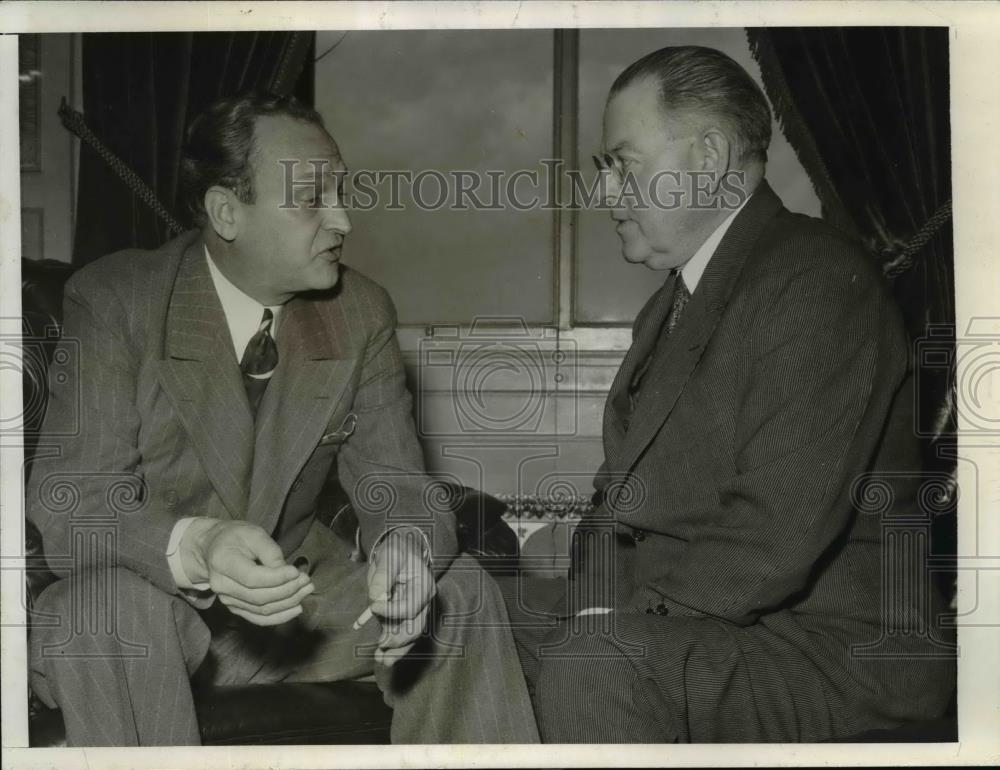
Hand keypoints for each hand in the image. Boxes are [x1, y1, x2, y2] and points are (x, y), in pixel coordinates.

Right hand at [181, 519, 313, 625]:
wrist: (214, 549)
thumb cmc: (236, 537)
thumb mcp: (254, 533)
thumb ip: (270, 551)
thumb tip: (286, 572)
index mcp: (223, 563)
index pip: (252, 578)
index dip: (277, 578)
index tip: (296, 571)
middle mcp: (222, 586)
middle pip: (259, 597)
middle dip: (288, 590)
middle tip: (306, 580)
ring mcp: (227, 600)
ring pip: (261, 609)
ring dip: (288, 603)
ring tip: (306, 590)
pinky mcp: (236, 608)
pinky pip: (259, 618)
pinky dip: (279, 616)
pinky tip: (296, 608)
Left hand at [363, 528, 434, 665]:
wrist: (400, 550)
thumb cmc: (396, 551)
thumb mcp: (389, 556)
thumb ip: (382, 577)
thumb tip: (376, 598)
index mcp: (424, 586)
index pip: (410, 607)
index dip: (391, 611)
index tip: (373, 607)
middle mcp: (423, 602)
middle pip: (415, 627)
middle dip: (398, 640)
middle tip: (380, 645)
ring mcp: (414, 611)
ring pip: (410, 636)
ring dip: (396, 650)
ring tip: (382, 660)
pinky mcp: (403, 617)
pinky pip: (400, 634)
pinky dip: (392, 647)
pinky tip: (380, 656)